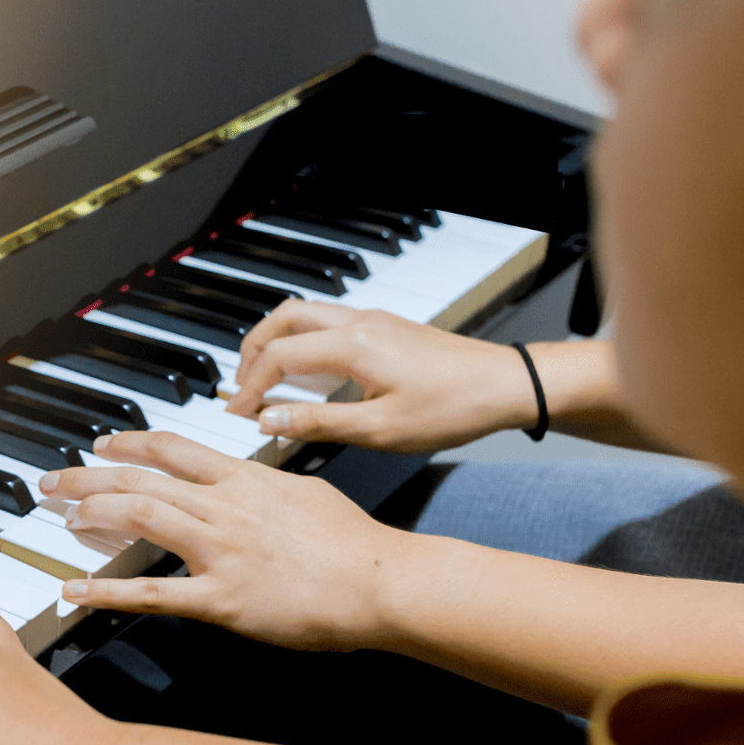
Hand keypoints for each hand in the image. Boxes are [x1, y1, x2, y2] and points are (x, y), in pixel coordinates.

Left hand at [40, 430, 411, 649]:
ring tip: (61, 518)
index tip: (102, 444)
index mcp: (246, 479)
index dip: (130, 443)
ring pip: (141, 516)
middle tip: (53, 481)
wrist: (382, 581)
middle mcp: (225, 507)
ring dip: (92, 513)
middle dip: (88, 476)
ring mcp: (220, 551)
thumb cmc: (355, 545)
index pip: (174, 448)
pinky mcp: (223, 599)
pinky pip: (152, 592)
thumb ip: (267, 488)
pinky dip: (107, 591)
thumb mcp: (307, 495)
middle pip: (142, 478)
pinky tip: (75, 590)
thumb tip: (250, 483)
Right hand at [224, 299, 539, 451]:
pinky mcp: (385, 327)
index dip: (250, 387)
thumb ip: (318, 422)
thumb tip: (269, 420)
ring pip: (304, 314)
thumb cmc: (453, 408)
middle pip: (283, 318)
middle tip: (238, 387)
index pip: (279, 357)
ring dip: (276, 341)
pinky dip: (302, 341)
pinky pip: (327, 323)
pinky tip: (305, 374)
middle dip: (251, 350)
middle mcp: (359, 322)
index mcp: (353, 345)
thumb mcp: (380, 430)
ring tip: (263, 378)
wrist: (505, 385)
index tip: (238, 414)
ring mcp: (373, 320)